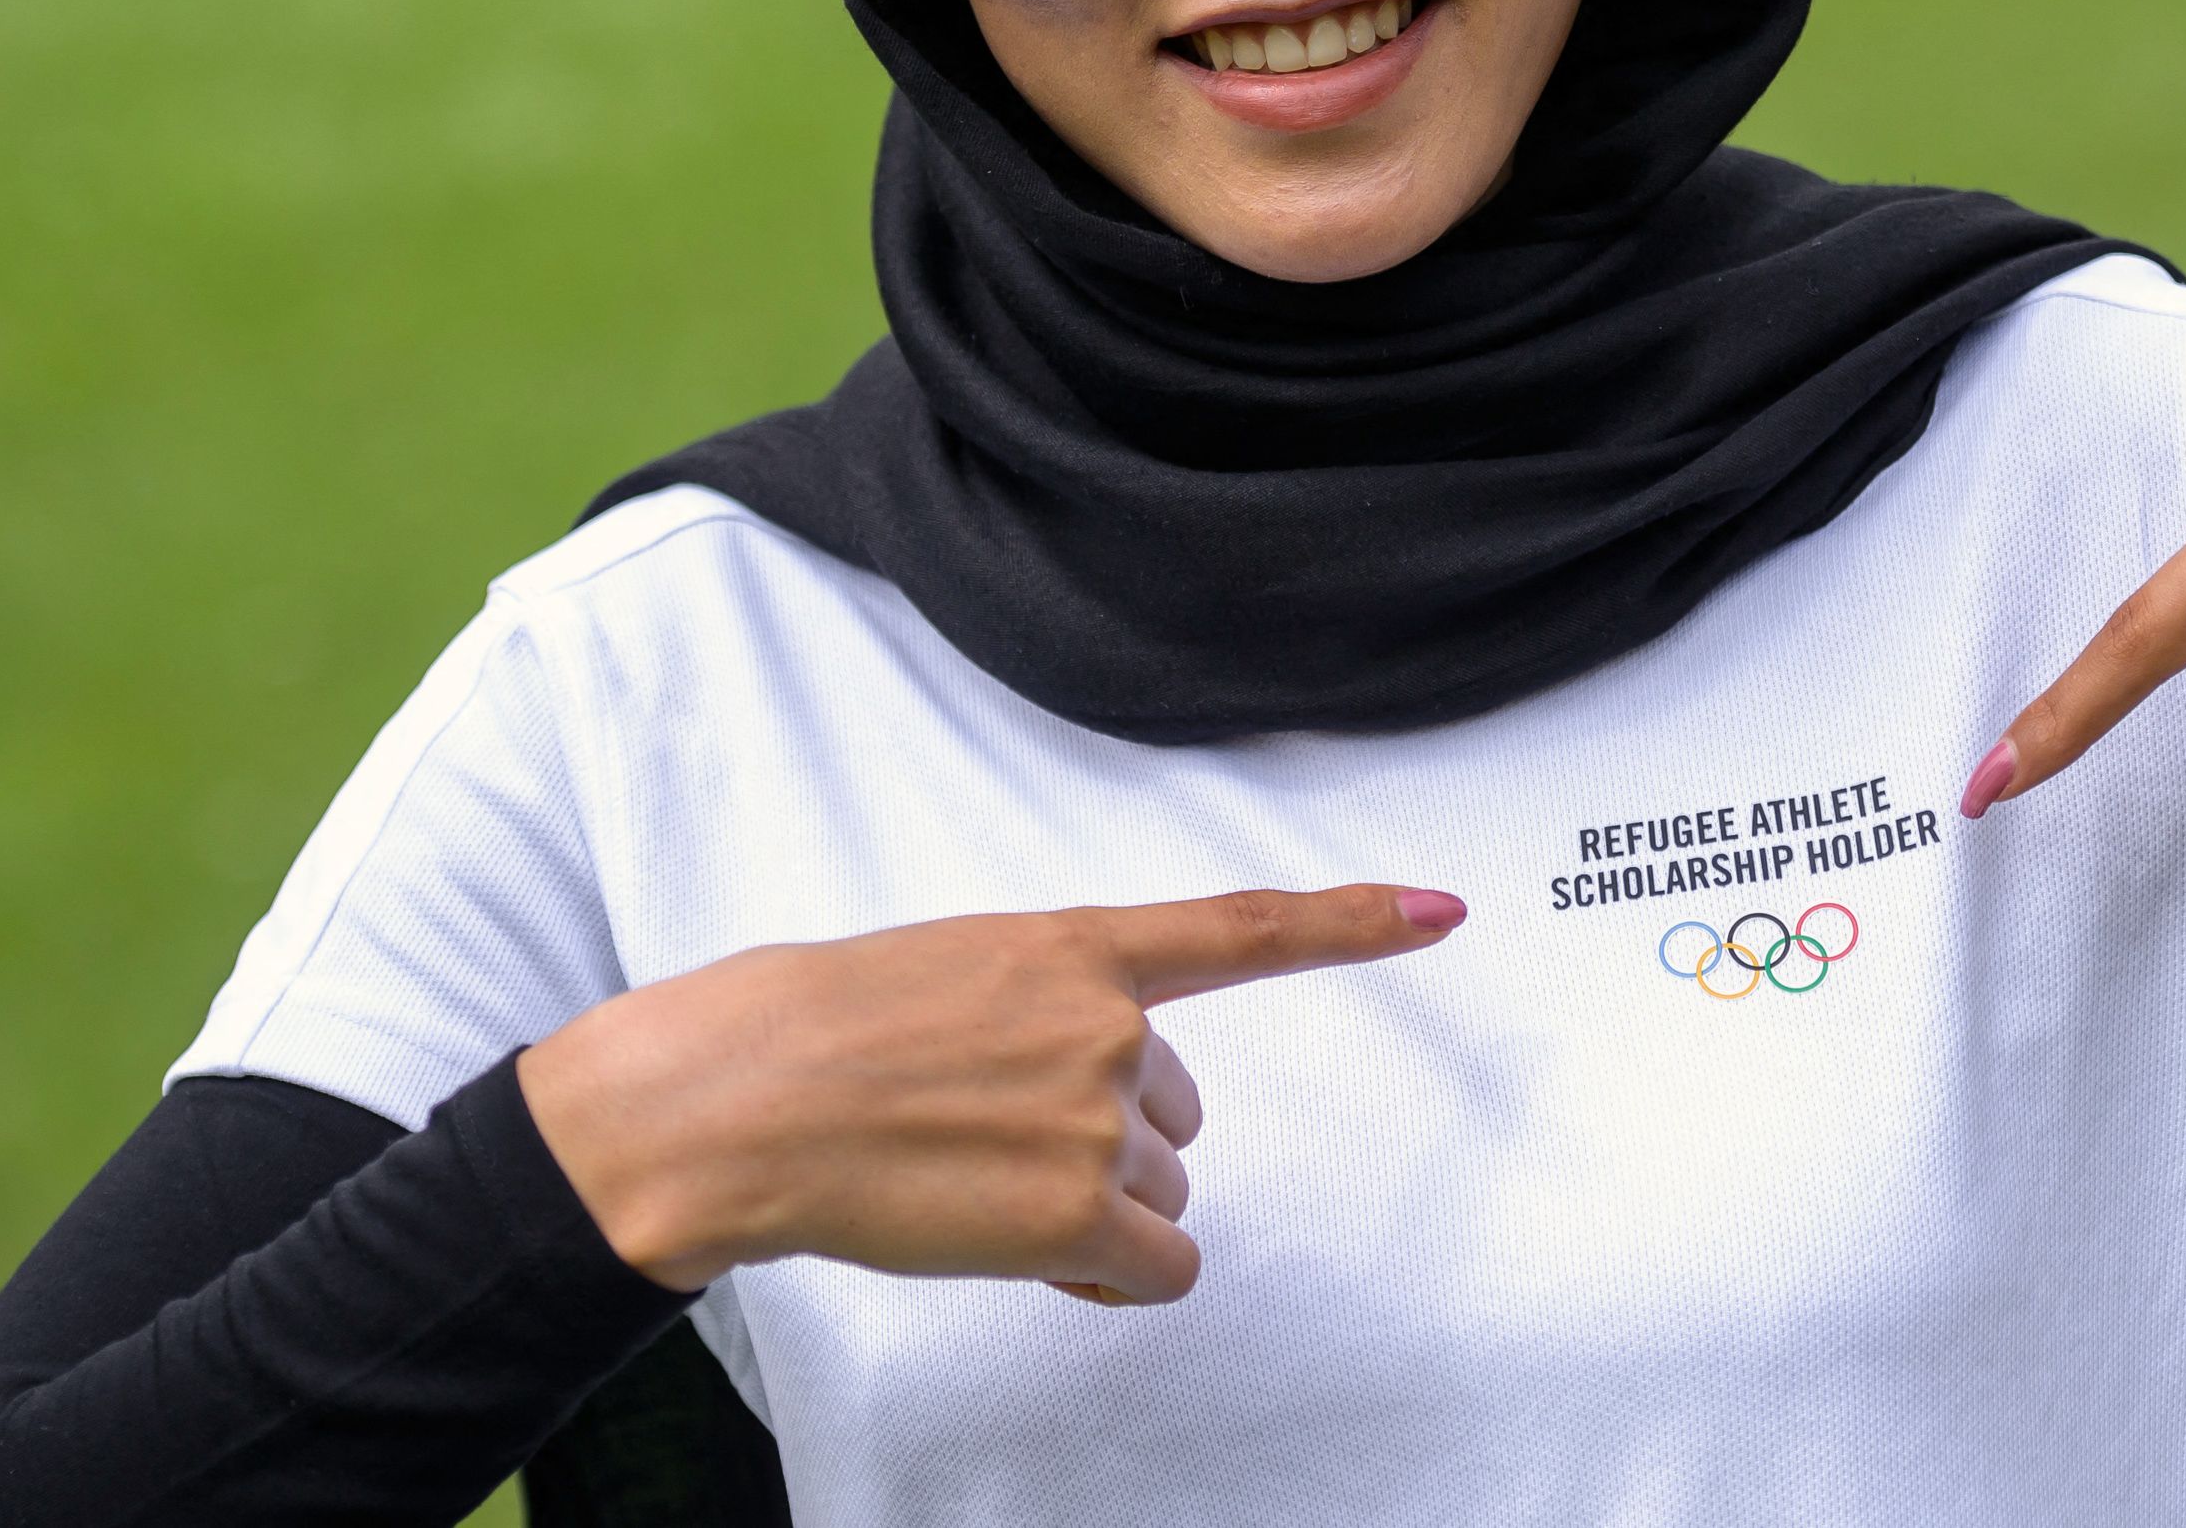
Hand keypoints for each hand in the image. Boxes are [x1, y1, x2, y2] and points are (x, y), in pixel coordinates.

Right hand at [519, 883, 1464, 1301]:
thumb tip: (1103, 1087)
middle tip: (984, 1134)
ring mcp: (1102, 1116)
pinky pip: (1153, 1269)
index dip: (1354, 922)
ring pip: (1158, 1196)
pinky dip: (1100, 1275)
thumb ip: (1047, 1009)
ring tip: (972, 1180)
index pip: (1243, 928)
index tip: (1445, 910)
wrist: (740, 1097)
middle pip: (1177, 1115)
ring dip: (1088, 1208)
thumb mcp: (956, 976)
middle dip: (1103, 1139)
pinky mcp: (1081, 1209)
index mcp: (1076, 945)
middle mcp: (1112, 1022)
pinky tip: (1014, 1244)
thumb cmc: (820, 1034)